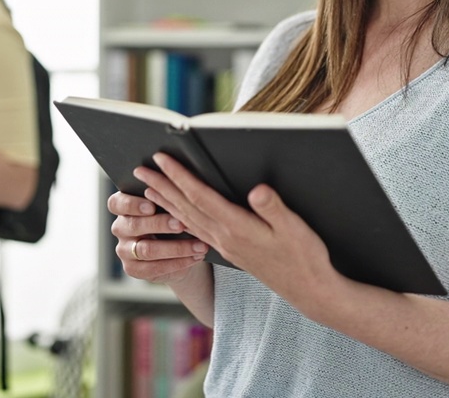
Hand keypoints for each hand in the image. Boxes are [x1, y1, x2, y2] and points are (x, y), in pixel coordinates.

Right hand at [108, 188, 208, 284]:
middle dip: (160, 224)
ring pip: (146, 250)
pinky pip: (153, 268)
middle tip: (182, 224)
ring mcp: (124, 250)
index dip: (132, 204)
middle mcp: (120, 227)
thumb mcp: (168, 205)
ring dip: (176, 248)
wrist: (177, 249)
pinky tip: (195, 257)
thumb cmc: (172, 217)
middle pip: (134, 225)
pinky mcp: (133, 269)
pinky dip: (177, 263)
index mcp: (123, 206)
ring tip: (199, 244)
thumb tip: (181, 183)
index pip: (117, 203)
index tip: (152, 206)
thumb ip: (167, 196)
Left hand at [134, 152, 339, 311]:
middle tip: (139, 169)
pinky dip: (180, 218)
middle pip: (185, 207)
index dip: (179, 175)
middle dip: (161, 185)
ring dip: (165, 202)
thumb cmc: (304, 256)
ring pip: (187, 219)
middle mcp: (224, 237)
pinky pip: (196, 231)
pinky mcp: (230, 251)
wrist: (309, 290)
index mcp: (237, 227)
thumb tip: (257, 189)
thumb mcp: (295, 229)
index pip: (200, 196)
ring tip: (147, 188)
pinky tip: (174, 214)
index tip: (162, 158)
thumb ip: (274, 208)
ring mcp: (225, 246)